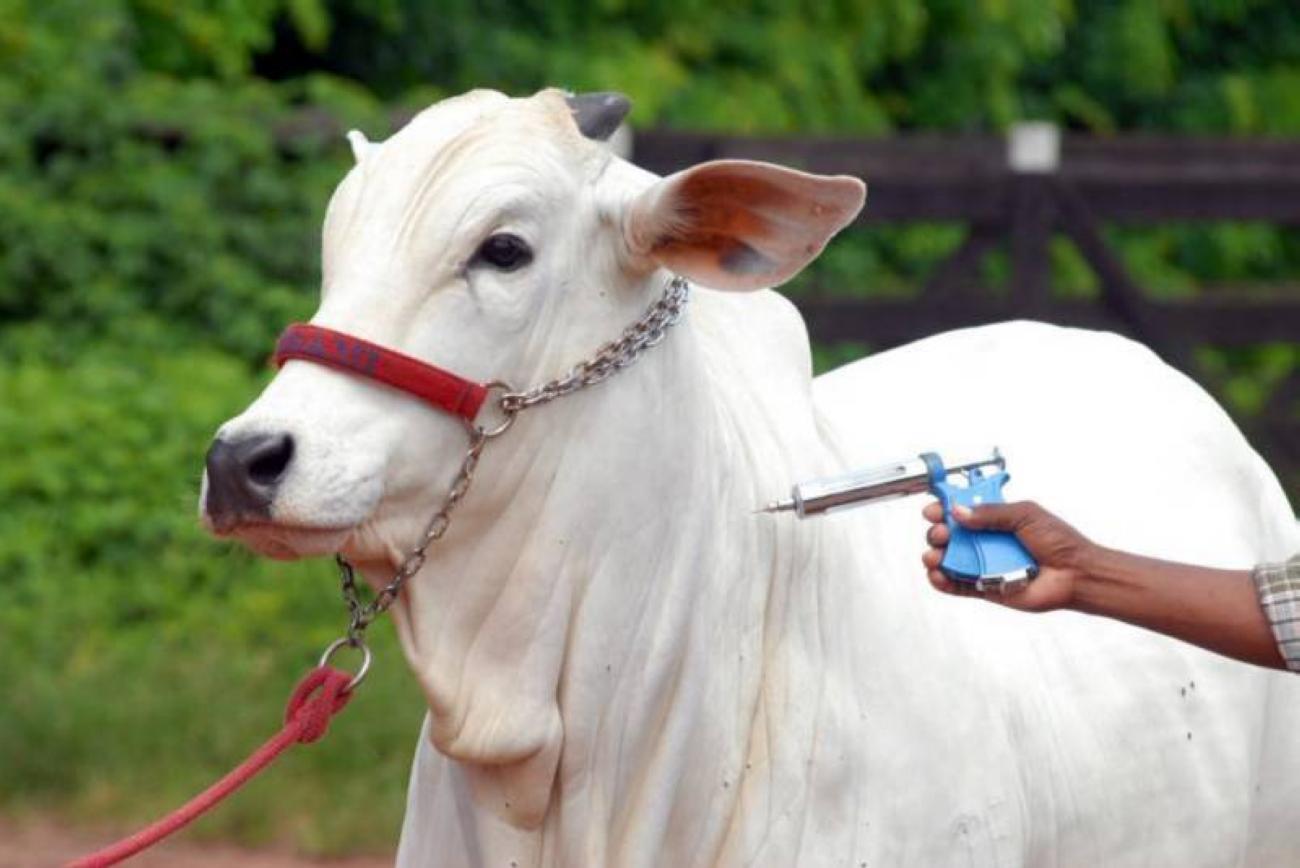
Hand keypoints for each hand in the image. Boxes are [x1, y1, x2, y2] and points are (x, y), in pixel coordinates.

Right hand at [921, 500, 1096, 611]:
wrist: (1075, 574)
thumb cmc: (1060, 543)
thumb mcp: (1026, 515)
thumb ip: (991, 512)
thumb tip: (960, 511)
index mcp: (995, 518)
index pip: (962, 509)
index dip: (945, 507)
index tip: (936, 508)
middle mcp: (986, 540)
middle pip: (949, 534)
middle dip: (938, 532)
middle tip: (942, 533)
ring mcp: (983, 564)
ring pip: (948, 559)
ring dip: (935, 556)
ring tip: (936, 556)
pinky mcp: (984, 587)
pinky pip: (956, 585)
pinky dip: (942, 581)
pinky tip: (938, 575)